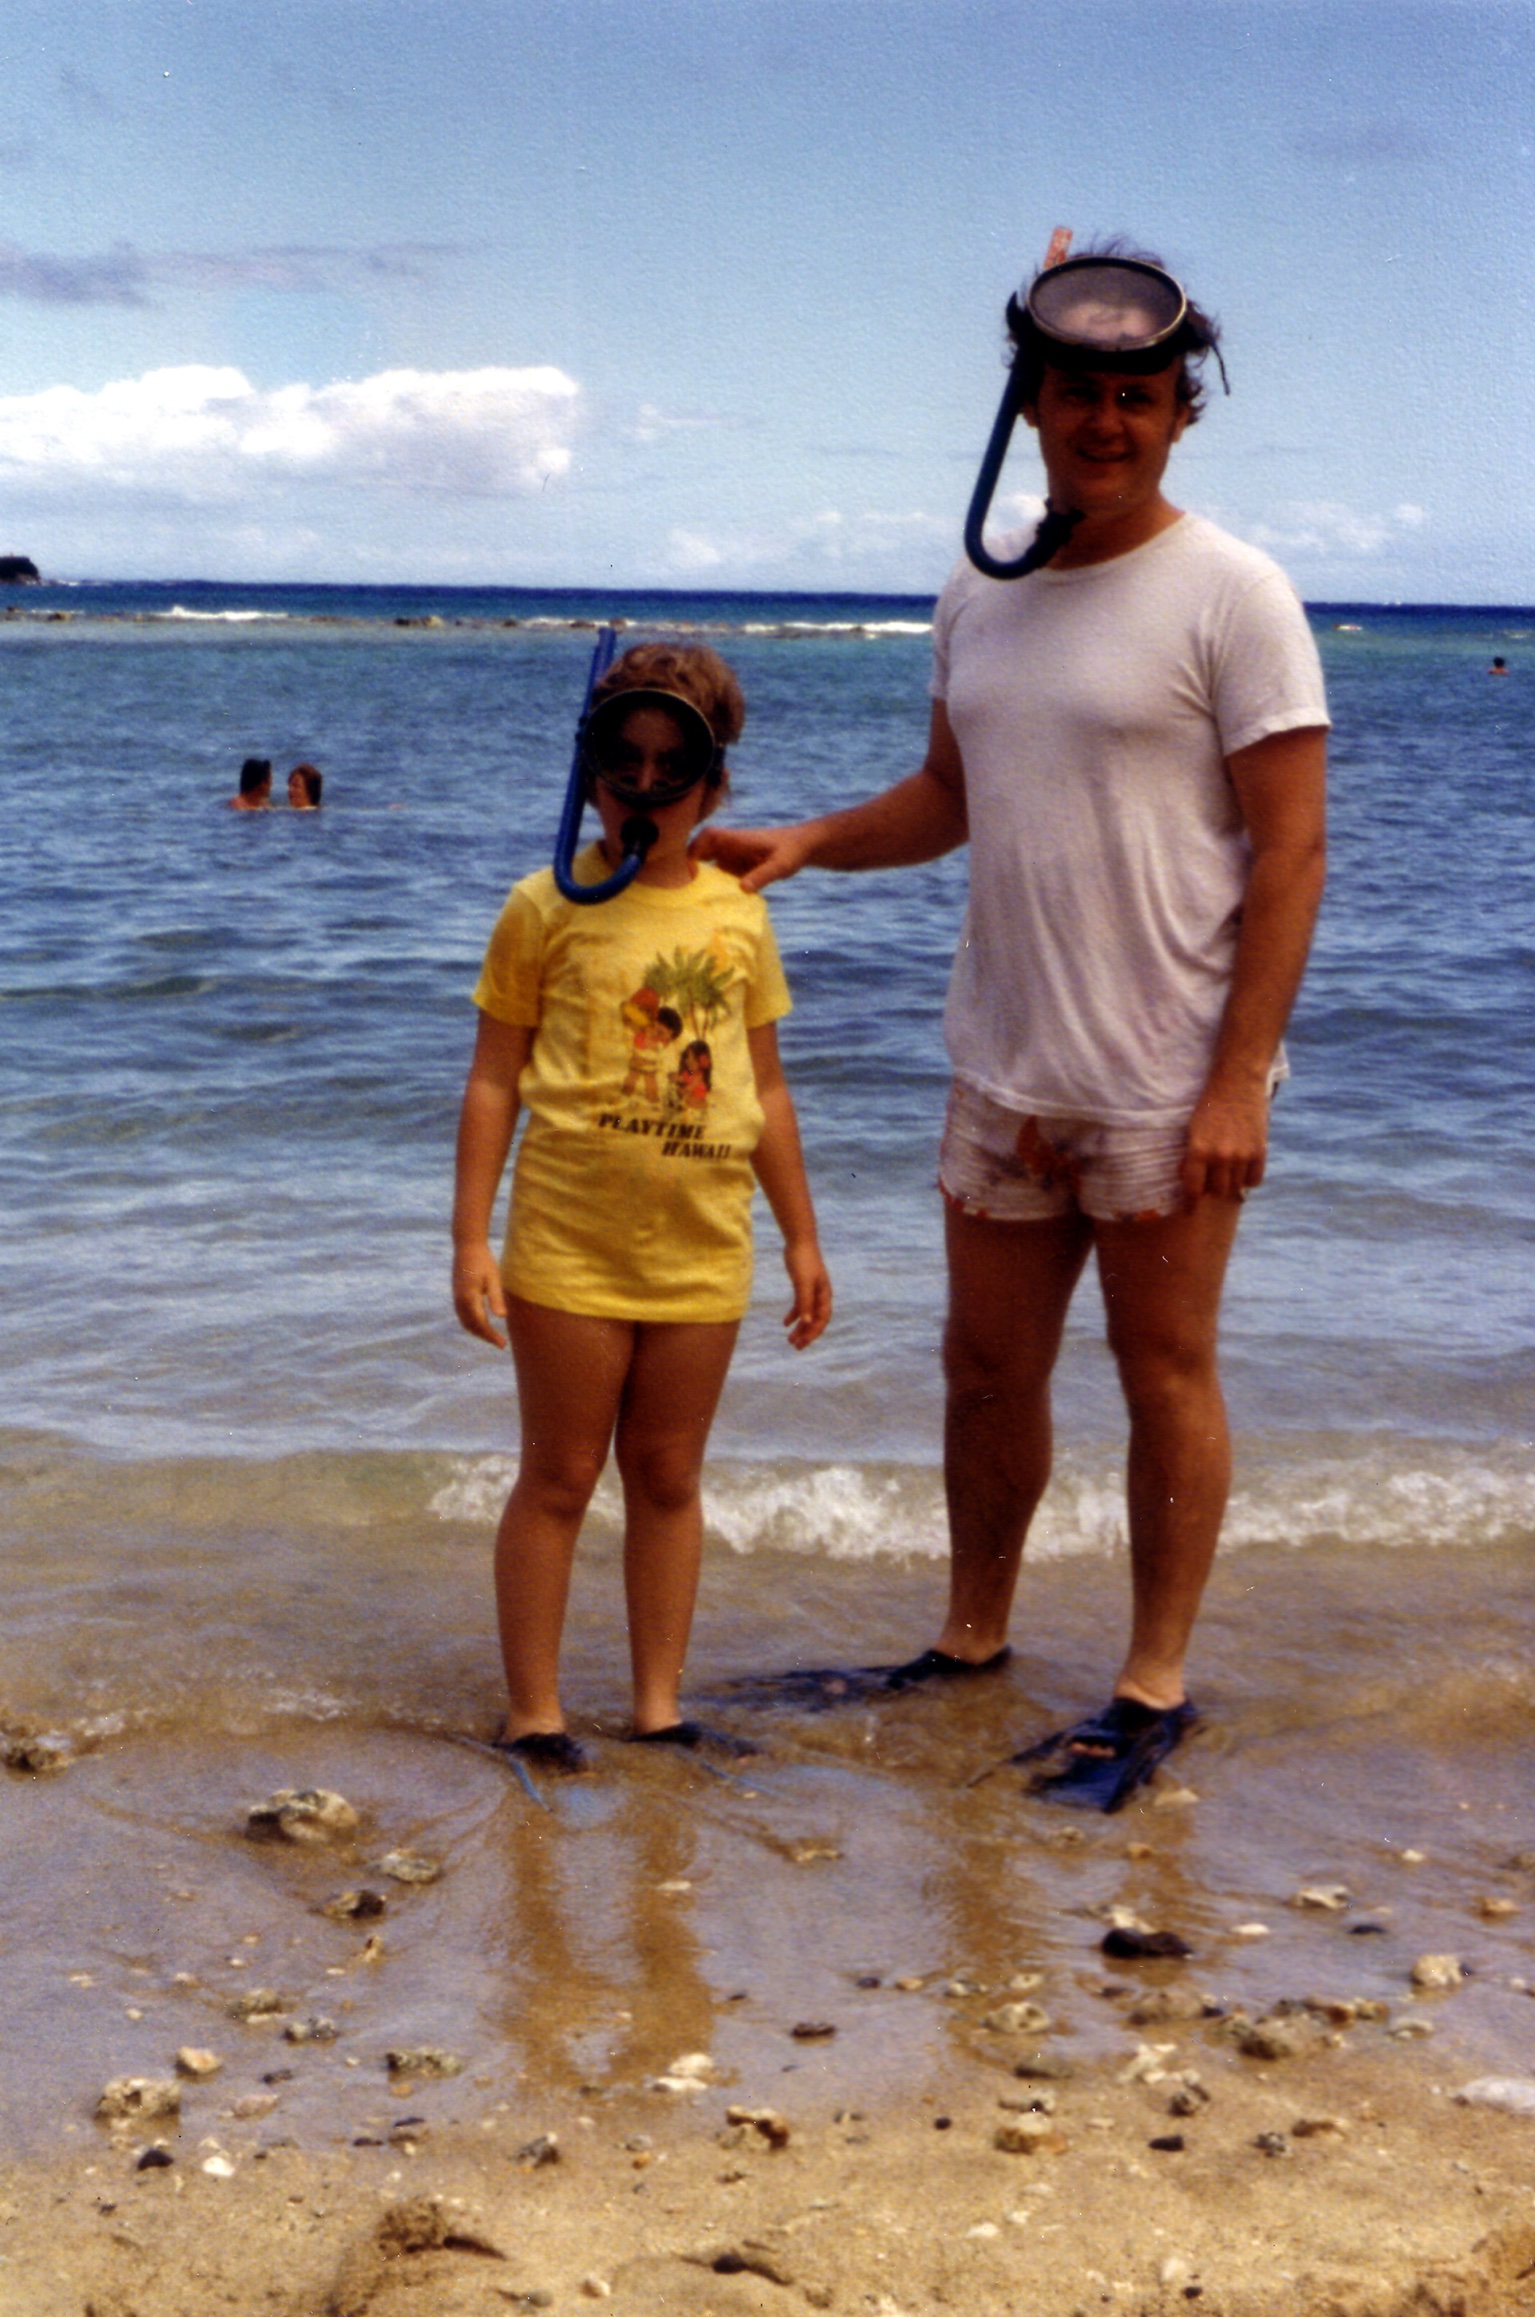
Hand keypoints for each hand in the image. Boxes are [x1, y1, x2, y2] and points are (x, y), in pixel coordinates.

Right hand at [452, 1241, 508, 1346]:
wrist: (467, 1247)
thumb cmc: (483, 1261)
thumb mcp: (493, 1279)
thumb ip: (496, 1298)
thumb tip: (502, 1317)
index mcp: (469, 1298)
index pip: (480, 1324)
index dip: (491, 1336)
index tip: (503, 1344)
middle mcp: (459, 1301)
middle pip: (471, 1326)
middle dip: (485, 1336)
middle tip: (501, 1343)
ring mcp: (456, 1298)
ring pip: (466, 1323)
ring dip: (478, 1332)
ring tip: (493, 1337)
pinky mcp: (457, 1295)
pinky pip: (463, 1316)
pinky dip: (472, 1324)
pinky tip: (482, 1324)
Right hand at [692, 821, 810, 893]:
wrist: (802, 848)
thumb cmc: (792, 851)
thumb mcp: (781, 865)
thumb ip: (763, 876)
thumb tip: (743, 889)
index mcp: (737, 839)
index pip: (708, 836)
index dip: (695, 848)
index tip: (693, 870)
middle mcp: (730, 846)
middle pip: (700, 851)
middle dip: (689, 866)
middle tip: (688, 890)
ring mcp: (732, 857)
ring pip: (707, 865)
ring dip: (700, 879)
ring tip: (695, 900)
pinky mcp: (736, 869)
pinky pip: (719, 877)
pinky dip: (713, 888)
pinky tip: (713, 904)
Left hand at [781, 1240, 831, 1348]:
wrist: (799, 1241)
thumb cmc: (803, 1261)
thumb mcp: (803, 1283)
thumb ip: (805, 1303)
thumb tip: (807, 1322)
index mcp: (824, 1295)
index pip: (822, 1320)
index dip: (813, 1333)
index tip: (802, 1343)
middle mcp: (821, 1295)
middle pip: (816, 1320)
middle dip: (806, 1334)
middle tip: (795, 1347)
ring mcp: (812, 1291)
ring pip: (807, 1315)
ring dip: (800, 1327)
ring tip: (790, 1339)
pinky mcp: (803, 1286)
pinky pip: (800, 1306)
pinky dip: (794, 1315)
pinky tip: (785, 1323)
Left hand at [1179, 1076, 1268, 1204]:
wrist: (1237, 1084)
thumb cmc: (1210, 1105)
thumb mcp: (1192, 1129)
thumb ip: (1190, 1155)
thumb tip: (1188, 1179)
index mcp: (1198, 1150)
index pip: (1193, 1188)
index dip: (1190, 1203)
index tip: (1189, 1211)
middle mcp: (1221, 1157)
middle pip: (1216, 1191)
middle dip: (1211, 1188)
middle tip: (1211, 1179)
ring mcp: (1242, 1155)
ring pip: (1235, 1187)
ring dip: (1230, 1184)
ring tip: (1227, 1172)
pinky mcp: (1260, 1151)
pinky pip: (1254, 1180)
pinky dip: (1248, 1179)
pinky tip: (1243, 1170)